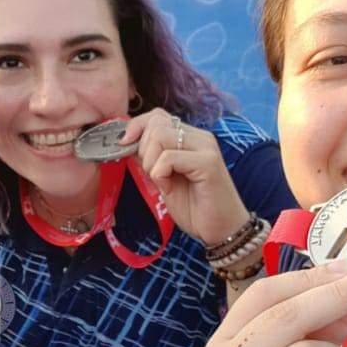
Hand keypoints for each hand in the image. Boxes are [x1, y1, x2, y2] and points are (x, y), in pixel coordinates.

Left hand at [121, 108, 250, 247]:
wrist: (222, 231)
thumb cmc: (195, 208)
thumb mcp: (163, 179)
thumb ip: (150, 159)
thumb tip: (126, 142)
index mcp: (191, 138)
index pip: (158, 115)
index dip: (137, 127)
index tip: (124, 146)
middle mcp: (200, 137)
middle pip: (156, 123)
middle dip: (143, 150)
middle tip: (154, 175)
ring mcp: (206, 148)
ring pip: (160, 136)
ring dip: (151, 162)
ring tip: (162, 182)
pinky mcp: (208, 163)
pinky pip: (169, 158)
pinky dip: (160, 175)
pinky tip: (169, 188)